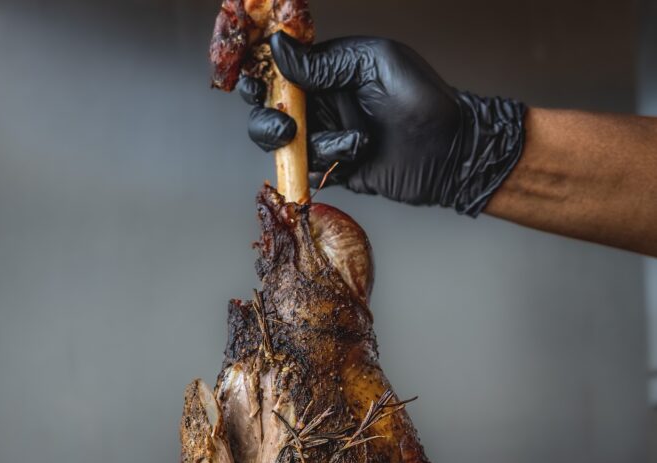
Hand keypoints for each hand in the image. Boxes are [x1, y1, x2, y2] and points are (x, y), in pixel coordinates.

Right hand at [239, 33, 525, 214]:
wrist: (451, 151)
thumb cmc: (425, 98)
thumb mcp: (376, 63)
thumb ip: (327, 62)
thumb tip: (280, 50)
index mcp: (330, 69)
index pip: (281, 69)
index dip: (260, 74)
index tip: (253, 82)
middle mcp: (325, 102)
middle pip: (272, 109)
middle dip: (269, 117)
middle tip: (287, 125)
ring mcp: (329, 137)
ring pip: (290, 144)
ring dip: (314, 144)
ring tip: (352, 141)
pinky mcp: (337, 169)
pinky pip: (312, 168)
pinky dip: (330, 162)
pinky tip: (358, 152)